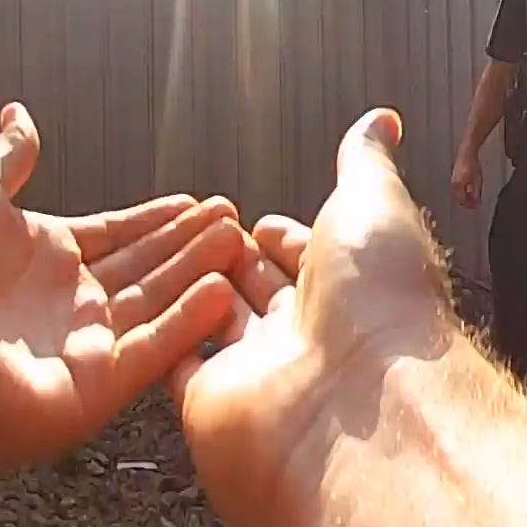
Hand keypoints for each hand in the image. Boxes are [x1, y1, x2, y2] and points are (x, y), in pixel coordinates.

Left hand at [0, 102, 243, 484]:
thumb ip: (9, 156)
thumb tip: (18, 114)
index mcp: (42, 258)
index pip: (117, 234)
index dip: (157, 218)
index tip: (195, 202)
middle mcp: (68, 301)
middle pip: (146, 267)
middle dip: (191, 242)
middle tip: (233, 219)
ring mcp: (84, 343)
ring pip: (158, 303)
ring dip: (199, 274)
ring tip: (240, 245)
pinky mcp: (95, 384)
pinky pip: (152, 349)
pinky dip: (188, 323)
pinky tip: (222, 293)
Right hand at [170, 108, 455, 526]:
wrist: (357, 408)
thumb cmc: (379, 302)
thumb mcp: (374, 204)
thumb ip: (365, 162)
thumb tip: (383, 118)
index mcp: (354, 284)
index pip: (312, 256)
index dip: (286, 236)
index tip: (256, 219)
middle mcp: (311, 332)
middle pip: (263, 291)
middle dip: (234, 260)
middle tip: (204, 236)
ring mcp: (261, 372)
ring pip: (218, 324)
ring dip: (194, 292)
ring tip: (166, 261)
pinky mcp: (212, 406)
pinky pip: (178, 370)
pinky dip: (160, 343)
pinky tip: (144, 320)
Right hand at [450, 149, 482, 209]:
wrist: (466, 152)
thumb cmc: (472, 163)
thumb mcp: (478, 179)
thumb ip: (477, 192)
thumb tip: (477, 203)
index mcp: (459, 185)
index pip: (463, 201)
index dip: (471, 205)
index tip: (477, 206)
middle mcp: (453, 184)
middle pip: (459, 198)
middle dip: (468, 202)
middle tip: (477, 202)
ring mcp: (452, 181)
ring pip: (458, 194)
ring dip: (466, 197)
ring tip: (475, 196)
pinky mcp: (453, 178)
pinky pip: (457, 189)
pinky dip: (464, 191)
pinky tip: (470, 189)